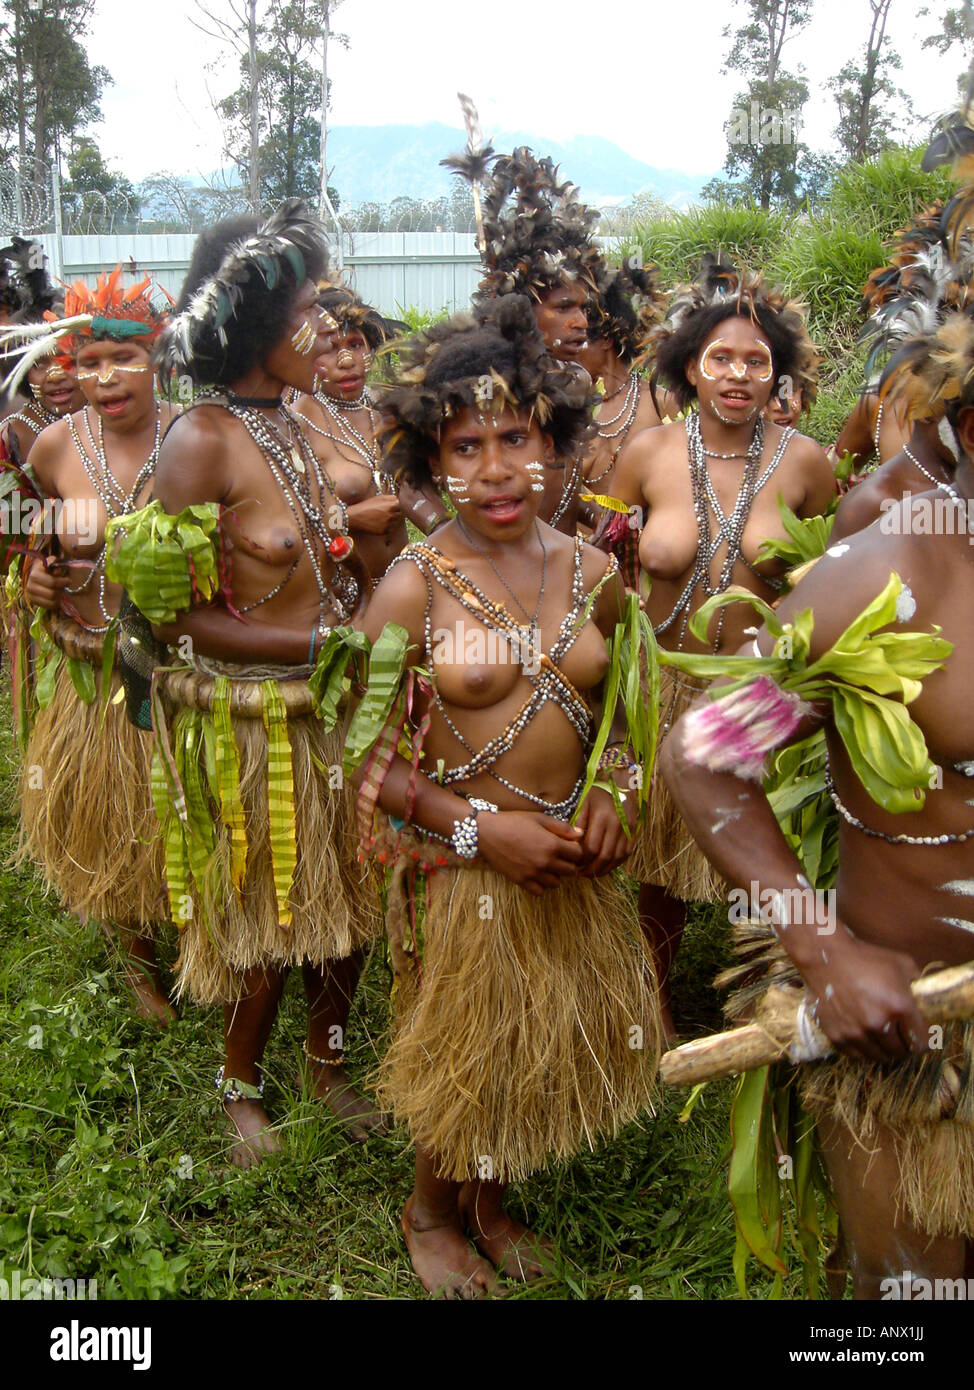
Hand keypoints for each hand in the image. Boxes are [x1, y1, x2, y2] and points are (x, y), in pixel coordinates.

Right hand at [24, 555, 76, 609]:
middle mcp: (30, 586)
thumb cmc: (47, 568)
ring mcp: (30, 595)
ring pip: (51, 601)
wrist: (35, 574)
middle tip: (65, 587)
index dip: (62, 582)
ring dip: (59, 597)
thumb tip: (57, 571)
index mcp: (34, 574)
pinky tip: (58, 597)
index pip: (52, 582)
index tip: (68, 580)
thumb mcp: (50, 562)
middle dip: (61, 590)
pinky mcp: (33, 602)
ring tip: (61, 591)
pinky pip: (48, 606)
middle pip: (52, 594)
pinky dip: (56, 603)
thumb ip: (54, 563)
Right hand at [347, 495, 402, 534]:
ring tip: (382, 518)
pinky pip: (391, 529)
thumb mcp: (379, 498)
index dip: (397, 506)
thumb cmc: (367, 506)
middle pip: (400, 515)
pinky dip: (387, 527)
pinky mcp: (385, 531)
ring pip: (396, 523)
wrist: (355, 518)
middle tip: (387, 513)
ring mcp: (389, 524)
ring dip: (392, 521)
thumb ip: (391, 498)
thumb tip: (399, 499)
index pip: (402, 506)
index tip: (394, 507)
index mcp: (392, 505)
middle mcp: (392, 515)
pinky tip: (379, 524)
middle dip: (396, 514)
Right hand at [476, 810, 583, 893]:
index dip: (575, 849)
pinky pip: (540, 891)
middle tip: (559, 856)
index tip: (568, 846)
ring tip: (547, 865)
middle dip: (568, 863)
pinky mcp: (521, 881)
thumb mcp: (540, 818)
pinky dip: (541, 885)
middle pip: (571, 871)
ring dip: (555, 875)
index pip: (578, 854)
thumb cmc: (513, 821)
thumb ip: (562, 827)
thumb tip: (581, 834)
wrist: (487, 832)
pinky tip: (537, 873)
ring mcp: (533, 873)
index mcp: (552, 844)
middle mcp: (545, 862)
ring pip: (557, 883)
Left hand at [574, 783, 636, 876]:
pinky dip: (617, 863)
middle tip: (582, 874)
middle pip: (605, 856)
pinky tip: (606, 866)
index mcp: (602, 817)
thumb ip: (579, 822)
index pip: (591, 847)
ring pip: (617, 858)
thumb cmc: (599, 791)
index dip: (582, 859)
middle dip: (592, 869)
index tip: (574, 863)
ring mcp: (628, 829)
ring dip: (605, 869)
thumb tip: (573, 844)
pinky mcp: (634, 831)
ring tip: (593, 873)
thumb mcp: (584, 802)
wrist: (623, 780)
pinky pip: (627, 853)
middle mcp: (617, 825)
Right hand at [801, 932, 927, 1063]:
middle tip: (900, 1034)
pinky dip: (864, 1050)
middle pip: (901, 1052)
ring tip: (882, 1036)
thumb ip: (918, 983)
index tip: (918, 1034)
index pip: (921, 1042)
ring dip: (884, 1049)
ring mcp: (857, 1033)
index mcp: (900, 1006)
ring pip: (880, 1057)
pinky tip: (865, 1036)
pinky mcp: (838, 1037)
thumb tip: (928, 997)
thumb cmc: (866, 958)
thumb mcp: (901, 963)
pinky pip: (858, 1056)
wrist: (826, 957)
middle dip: (904, 1044)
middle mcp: (879, 1024)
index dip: (923, 1039)